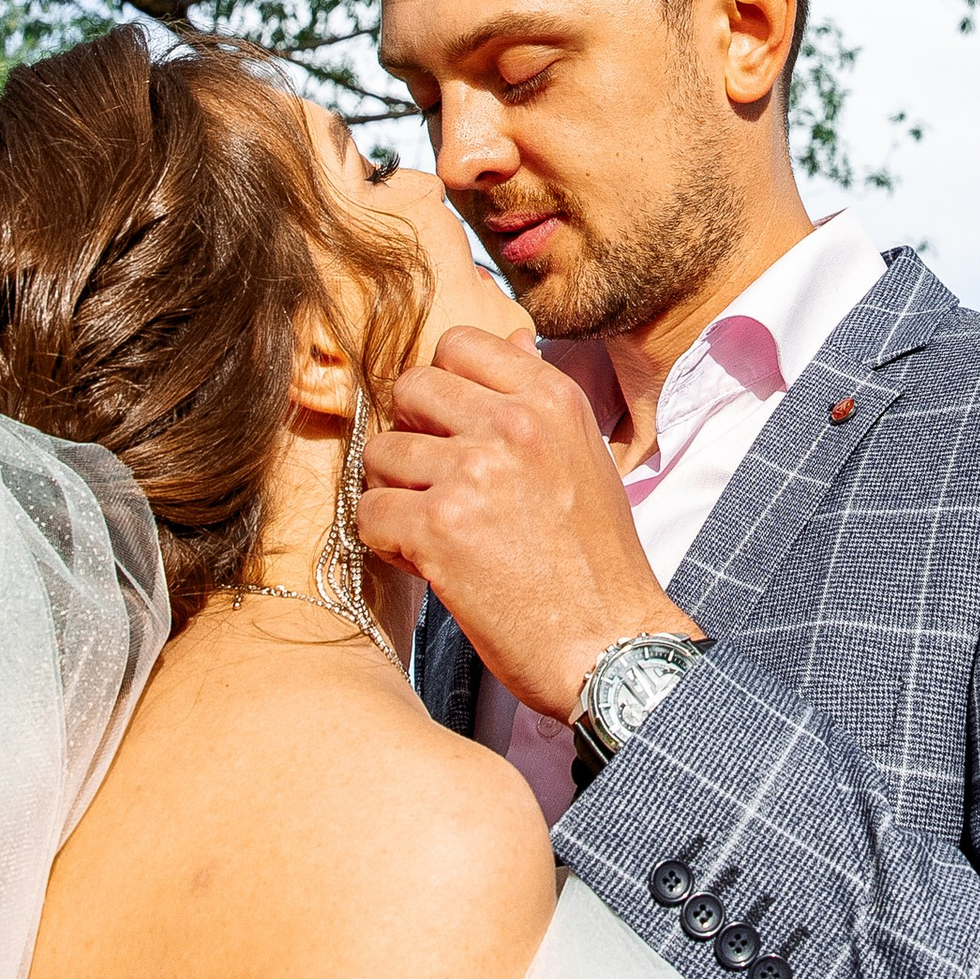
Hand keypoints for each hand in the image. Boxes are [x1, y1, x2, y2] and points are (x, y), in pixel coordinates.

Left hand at [357, 325, 699, 717]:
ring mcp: (474, 473)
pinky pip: (369, 512)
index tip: (451, 426)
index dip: (443, 386)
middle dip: (412, 432)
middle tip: (435, 478)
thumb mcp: (582, 455)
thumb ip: (535, 400)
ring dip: (396, 492)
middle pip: (410, 387)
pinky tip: (426, 560)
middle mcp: (513, 424)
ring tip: (437, 527)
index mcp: (551, 399)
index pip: (459, 344)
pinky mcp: (439, 529)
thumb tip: (510, 337)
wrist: (610, 641)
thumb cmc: (598, 559)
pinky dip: (386, 540)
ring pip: (381, 451)